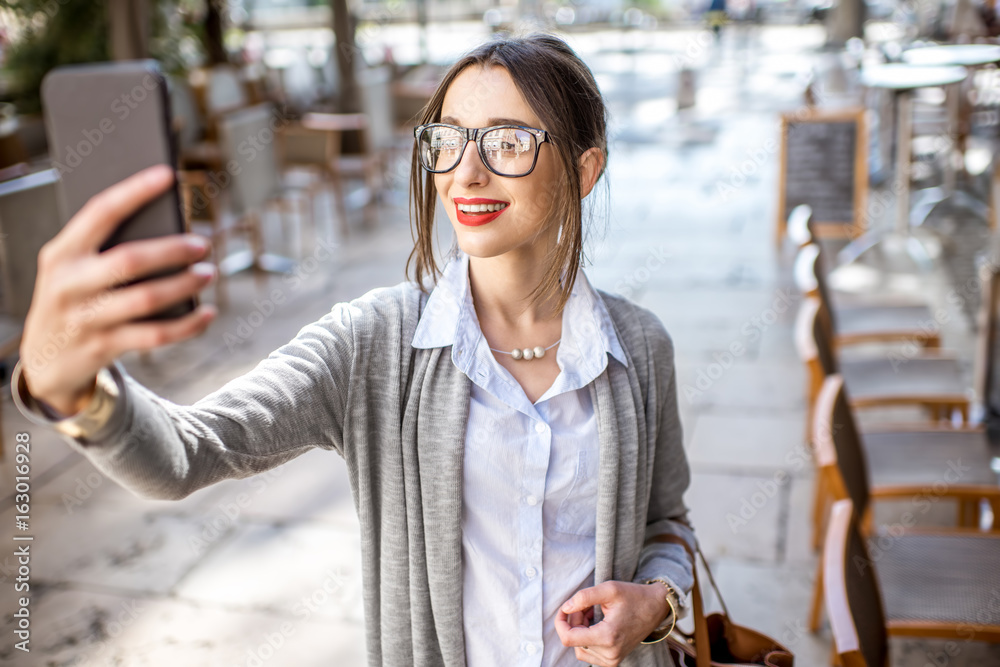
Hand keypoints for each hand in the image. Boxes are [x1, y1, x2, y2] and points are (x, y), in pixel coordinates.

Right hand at [19, 165, 216, 414]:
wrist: (43, 360)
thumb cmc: (72, 300)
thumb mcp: (74, 269)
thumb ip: (106, 249)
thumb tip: (168, 227)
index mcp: (62, 253)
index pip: (100, 213)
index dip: (134, 191)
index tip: (167, 175)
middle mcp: (69, 284)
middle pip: (130, 260)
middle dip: (172, 250)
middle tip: (202, 244)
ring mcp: (85, 318)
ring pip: (146, 299)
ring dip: (185, 285)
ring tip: (208, 273)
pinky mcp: (103, 347)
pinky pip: (155, 335)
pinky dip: (188, 325)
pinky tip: (207, 313)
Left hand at [555, 581, 669, 666]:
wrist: (656, 608)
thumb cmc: (634, 596)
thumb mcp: (609, 589)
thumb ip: (584, 597)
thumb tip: (566, 608)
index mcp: (607, 637)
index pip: (568, 638)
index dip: (560, 622)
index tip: (564, 608)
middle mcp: (610, 654)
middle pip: (574, 640)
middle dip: (574, 621)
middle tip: (586, 605)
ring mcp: (612, 660)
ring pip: (579, 647)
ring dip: (579, 629)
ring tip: (591, 613)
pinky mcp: (613, 661)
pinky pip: (588, 652)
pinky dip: (586, 638)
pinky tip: (595, 623)